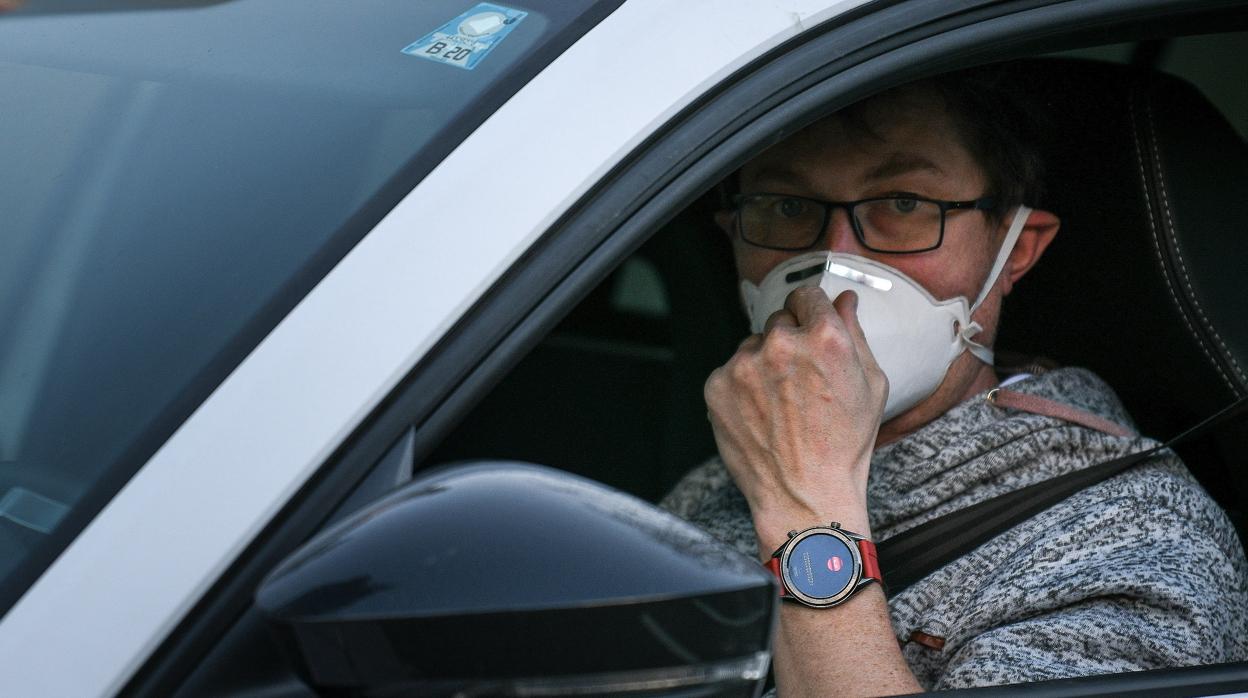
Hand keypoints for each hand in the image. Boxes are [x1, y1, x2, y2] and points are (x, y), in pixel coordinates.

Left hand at [704, 287, 887, 551]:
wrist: (804, 495)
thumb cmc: (845, 445)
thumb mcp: (870, 386)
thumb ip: (856, 334)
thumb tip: (845, 300)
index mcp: (824, 337)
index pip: (806, 294)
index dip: (810, 311)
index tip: (808, 325)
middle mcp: (781, 344)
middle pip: (779, 320)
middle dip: (789, 342)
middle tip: (800, 382)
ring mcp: (744, 364)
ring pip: (752, 346)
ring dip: (763, 364)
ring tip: (781, 405)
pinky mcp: (717, 385)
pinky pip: (730, 371)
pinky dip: (741, 387)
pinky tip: (761, 415)